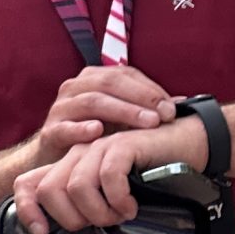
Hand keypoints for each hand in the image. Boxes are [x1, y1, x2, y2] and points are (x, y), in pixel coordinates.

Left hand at [15, 111, 206, 232]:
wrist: (184, 145)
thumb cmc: (150, 176)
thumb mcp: (111, 198)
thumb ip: (90, 211)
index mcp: (69, 169)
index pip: (28, 184)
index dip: (27, 210)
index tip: (41, 233)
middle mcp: (77, 156)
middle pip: (48, 191)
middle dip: (72, 218)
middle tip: (101, 223)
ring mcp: (97, 147)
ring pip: (76, 187)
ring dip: (99, 211)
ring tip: (121, 214)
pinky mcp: (121, 144)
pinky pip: (108, 176)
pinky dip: (119, 198)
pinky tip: (132, 205)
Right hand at [31, 64, 177, 165]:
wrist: (57, 159)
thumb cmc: (94, 136)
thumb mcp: (122, 120)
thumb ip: (148, 109)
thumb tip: (184, 103)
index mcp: (93, 79)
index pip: (124, 74)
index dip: (149, 89)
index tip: (171, 109)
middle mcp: (75, 88)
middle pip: (109, 83)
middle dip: (140, 99)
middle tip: (162, 117)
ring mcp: (60, 108)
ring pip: (92, 101)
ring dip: (122, 111)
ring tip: (145, 123)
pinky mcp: (49, 132)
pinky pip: (65, 127)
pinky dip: (81, 128)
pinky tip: (98, 132)